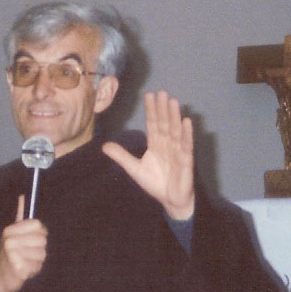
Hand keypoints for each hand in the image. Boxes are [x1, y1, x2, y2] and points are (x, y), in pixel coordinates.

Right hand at [0, 195, 47, 291]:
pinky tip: (24, 271)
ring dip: (36, 261)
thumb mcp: (11, 233)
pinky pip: (37, 267)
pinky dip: (33, 271)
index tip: (31, 241)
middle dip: (39, 249)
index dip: (40, 234)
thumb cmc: (8, 255)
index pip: (38, 225)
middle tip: (26, 254)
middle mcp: (10, 241)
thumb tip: (22, 195)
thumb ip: (20, 215)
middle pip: (42, 240)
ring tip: (25, 262)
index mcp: (9, 230)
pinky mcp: (18, 268)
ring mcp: (13, 255)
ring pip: (42, 254)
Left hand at [102, 90, 195, 219]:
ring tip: (172, 101)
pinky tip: (186, 121)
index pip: (153, 124)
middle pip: (164, 123)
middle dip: (162, 108)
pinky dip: (186, 134)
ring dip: (174, 116)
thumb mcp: (134, 169)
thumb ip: (121, 156)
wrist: (170, 200)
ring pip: (175, 130)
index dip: (151, 110)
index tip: (149, 95)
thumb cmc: (155, 183)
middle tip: (161, 92)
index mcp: (156, 144)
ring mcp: (177, 151)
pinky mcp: (186, 161)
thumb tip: (103, 146)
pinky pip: (186, 145)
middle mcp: (167, 144)